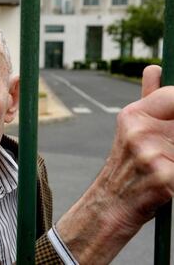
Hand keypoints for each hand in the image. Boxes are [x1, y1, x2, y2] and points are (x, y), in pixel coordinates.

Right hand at [56, 65, 173, 263]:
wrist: (109, 206)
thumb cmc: (125, 168)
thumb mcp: (130, 130)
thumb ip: (148, 97)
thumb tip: (154, 68)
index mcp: (133, 116)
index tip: (173, 127)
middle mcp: (139, 132)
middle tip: (167, 146)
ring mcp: (150, 156)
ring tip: (164, 164)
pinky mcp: (164, 180)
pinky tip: (168, 182)